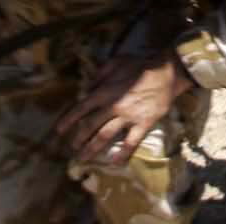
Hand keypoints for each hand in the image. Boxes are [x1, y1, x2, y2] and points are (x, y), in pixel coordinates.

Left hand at [51, 53, 194, 165]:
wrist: (166, 72)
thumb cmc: (140, 65)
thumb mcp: (115, 62)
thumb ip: (99, 74)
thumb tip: (87, 88)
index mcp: (104, 91)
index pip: (80, 108)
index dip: (68, 120)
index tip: (59, 131)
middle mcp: (112, 106)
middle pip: (90, 126)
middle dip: (79, 139)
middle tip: (72, 148)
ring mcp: (127, 117)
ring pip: (105, 136)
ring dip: (92, 148)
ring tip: (84, 158)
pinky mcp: (143, 124)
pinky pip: (131, 142)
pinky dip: (123, 153)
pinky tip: (115, 162)